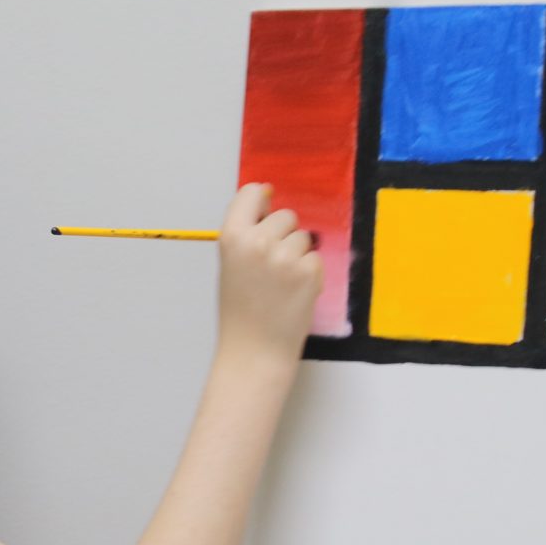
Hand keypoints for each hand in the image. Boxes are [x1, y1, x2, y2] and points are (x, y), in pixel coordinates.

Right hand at [214, 182, 320, 363]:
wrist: (254, 351)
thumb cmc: (240, 311)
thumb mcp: (230, 264)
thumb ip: (246, 233)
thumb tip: (268, 197)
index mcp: (232, 237)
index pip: (251, 193)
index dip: (261, 198)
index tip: (265, 205)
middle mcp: (259, 241)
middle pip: (285, 215)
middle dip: (283, 234)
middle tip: (271, 265)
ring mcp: (286, 256)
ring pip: (303, 237)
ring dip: (297, 255)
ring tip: (282, 283)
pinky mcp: (309, 271)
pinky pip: (315, 258)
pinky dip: (309, 273)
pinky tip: (294, 292)